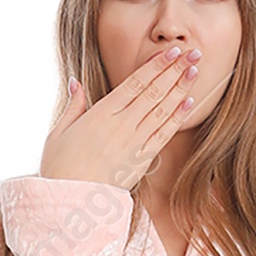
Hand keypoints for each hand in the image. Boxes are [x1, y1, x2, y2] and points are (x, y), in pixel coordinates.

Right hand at [40, 51, 198, 191]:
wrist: (71, 203)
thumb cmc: (60, 168)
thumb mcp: (59, 132)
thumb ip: (73, 105)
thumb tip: (76, 82)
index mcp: (101, 114)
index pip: (135, 83)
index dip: (156, 66)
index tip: (172, 52)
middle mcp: (121, 126)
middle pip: (153, 92)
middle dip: (175, 71)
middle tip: (193, 53)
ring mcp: (134, 144)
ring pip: (162, 110)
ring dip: (181, 89)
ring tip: (196, 71)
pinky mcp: (141, 162)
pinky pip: (163, 135)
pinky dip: (177, 118)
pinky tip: (189, 103)